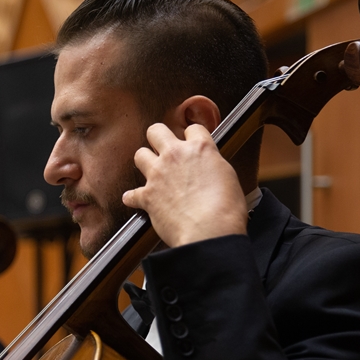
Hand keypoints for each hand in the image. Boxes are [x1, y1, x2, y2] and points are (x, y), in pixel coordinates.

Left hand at [122, 123, 247, 247]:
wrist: (209, 230)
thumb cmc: (225, 208)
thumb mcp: (228, 175)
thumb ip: (212, 163)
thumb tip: (207, 164)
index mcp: (200, 148)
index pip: (192, 128)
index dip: (191, 136)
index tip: (191, 143)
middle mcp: (175, 156)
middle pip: (156, 131)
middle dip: (158, 138)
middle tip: (163, 149)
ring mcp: (158, 174)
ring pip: (140, 154)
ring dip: (145, 162)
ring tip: (152, 172)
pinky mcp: (147, 196)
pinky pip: (131, 194)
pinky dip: (133, 198)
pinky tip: (136, 200)